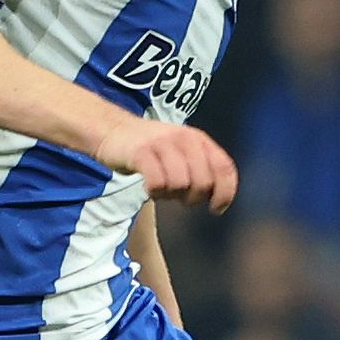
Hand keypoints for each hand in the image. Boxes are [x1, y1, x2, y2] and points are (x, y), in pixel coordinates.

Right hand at [90, 114, 238, 211]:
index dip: (225, 193)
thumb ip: (202, 169)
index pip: (224, 168)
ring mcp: (162, 144)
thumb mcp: (183, 152)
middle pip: (203, 182)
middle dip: (193, 198)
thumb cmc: (153, 150)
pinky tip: (150, 188)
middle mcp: (184, 139)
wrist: (114, 130)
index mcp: (199, 140)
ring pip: (180, 184)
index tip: (216, 209)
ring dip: (171, 195)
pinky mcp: (141, 152)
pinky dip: (155, 192)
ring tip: (162, 190)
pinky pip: (157, 182)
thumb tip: (219, 199)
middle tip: (179, 197)